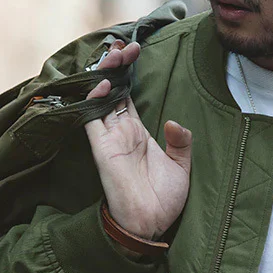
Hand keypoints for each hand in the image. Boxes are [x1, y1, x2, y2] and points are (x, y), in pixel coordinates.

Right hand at [83, 39, 192, 240]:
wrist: (152, 226)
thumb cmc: (165, 201)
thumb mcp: (182, 168)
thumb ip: (181, 143)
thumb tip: (176, 123)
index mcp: (138, 133)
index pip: (127, 93)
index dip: (128, 70)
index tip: (134, 50)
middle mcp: (120, 132)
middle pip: (112, 89)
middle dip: (116, 64)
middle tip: (126, 46)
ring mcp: (110, 139)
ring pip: (99, 98)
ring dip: (105, 74)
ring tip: (115, 54)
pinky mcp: (102, 149)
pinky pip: (91, 119)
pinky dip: (94, 100)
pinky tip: (105, 84)